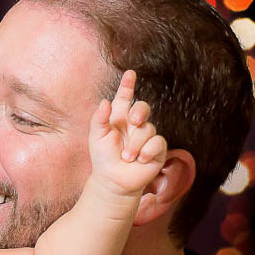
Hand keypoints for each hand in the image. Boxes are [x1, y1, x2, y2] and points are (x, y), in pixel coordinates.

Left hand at [88, 70, 167, 197]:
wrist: (113, 181)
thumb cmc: (103, 158)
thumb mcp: (96, 137)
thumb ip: (99, 118)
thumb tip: (105, 101)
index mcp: (118, 118)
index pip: (124, 98)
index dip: (128, 85)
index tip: (130, 73)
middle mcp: (134, 125)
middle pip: (143, 108)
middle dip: (139, 111)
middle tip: (132, 121)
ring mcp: (146, 136)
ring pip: (148, 129)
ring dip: (135, 145)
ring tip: (126, 157)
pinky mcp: (157, 149)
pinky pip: (157, 142)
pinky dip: (147, 151)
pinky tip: (140, 160)